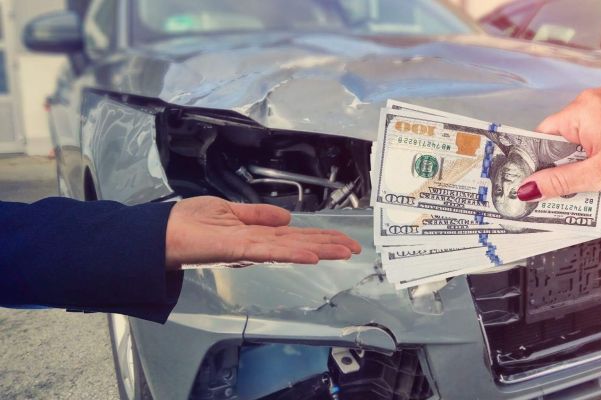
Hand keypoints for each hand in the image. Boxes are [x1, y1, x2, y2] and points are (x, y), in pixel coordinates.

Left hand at [164, 196, 361, 268]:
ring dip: (319, 251)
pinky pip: (269, 252)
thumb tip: (286, 217)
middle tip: (356, 249)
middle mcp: (256, 245)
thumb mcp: (228, 210)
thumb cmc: (188, 223)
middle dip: (328, 246)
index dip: (320, 238)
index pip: (295, 237)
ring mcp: (248, 249)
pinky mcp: (236, 249)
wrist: (160, 234)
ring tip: (344, 252)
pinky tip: (311, 255)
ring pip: (291, 250)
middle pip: (300, 245)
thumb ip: (257, 214)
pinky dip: (292, 254)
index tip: (343, 240)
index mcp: (256, 235)